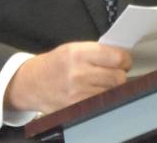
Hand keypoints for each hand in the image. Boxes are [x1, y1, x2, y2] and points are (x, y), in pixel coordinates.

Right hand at [4, 41, 131, 114]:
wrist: (31, 83)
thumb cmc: (54, 64)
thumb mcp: (72, 48)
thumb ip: (96, 51)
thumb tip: (121, 56)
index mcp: (78, 53)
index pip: (117, 57)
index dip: (125, 59)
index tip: (124, 61)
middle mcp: (79, 73)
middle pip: (118, 77)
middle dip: (120, 74)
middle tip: (116, 71)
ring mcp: (78, 93)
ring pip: (112, 92)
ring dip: (112, 87)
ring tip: (104, 81)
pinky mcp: (76, 107)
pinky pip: (101, 102)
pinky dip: (103, 97)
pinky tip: (96, 92)